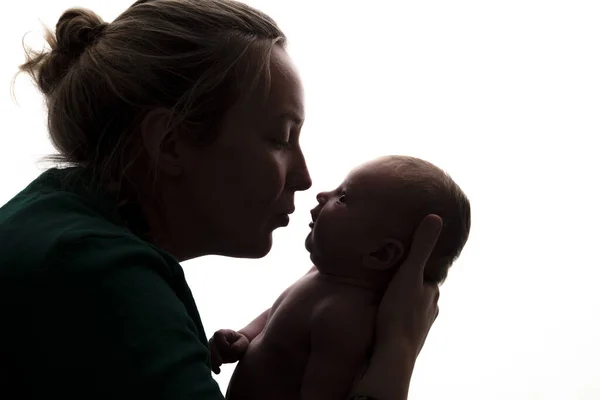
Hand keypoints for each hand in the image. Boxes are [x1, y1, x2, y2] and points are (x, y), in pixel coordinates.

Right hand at [208, 329, 248, 373]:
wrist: (238, 348)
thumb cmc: (241, 343)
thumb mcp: (243, 342)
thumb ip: (239, 345)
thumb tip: (231, 349)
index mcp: (222, 333)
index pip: (218, 336)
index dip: (223, 343)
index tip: (230, 349)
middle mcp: (213, 339)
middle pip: (210, 346)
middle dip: (214, 355)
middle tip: (220, 363)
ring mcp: (210, 348)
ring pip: (208, 354)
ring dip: (213, 362)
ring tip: (218, 369)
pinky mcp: (210, 356)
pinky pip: (209, 361)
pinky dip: (212, 367)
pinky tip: (218, 371)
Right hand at [376, 214, 442, 358]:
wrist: (392, 355)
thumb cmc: (400, 313)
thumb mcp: (409, 273)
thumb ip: (421, 246)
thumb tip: (436, 217)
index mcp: (431, 293)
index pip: (427, 273)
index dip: (415, 264)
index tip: (404, 255)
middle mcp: (429, 310)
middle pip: (418, 290)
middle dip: (406, 282)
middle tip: (388, 271)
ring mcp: (418, 327)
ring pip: (409, 306)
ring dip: (398, 299)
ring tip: (380, 290)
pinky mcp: (403, 340)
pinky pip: (397, 320)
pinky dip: (391, 314)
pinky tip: (377, 313)